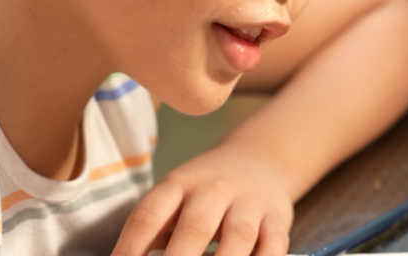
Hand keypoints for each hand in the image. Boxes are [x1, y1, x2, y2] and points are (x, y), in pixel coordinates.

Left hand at [112, 146, 293, 255]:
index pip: (148, 216)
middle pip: (194, 228)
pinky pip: (274, 245)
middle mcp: (213, 190)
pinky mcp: (277, 219)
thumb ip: (153, 232)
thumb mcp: (174, 198)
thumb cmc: (204, 194)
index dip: (130, 248)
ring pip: (238, 237)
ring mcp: (248, 204)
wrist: (258, 161)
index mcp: (178, 185)